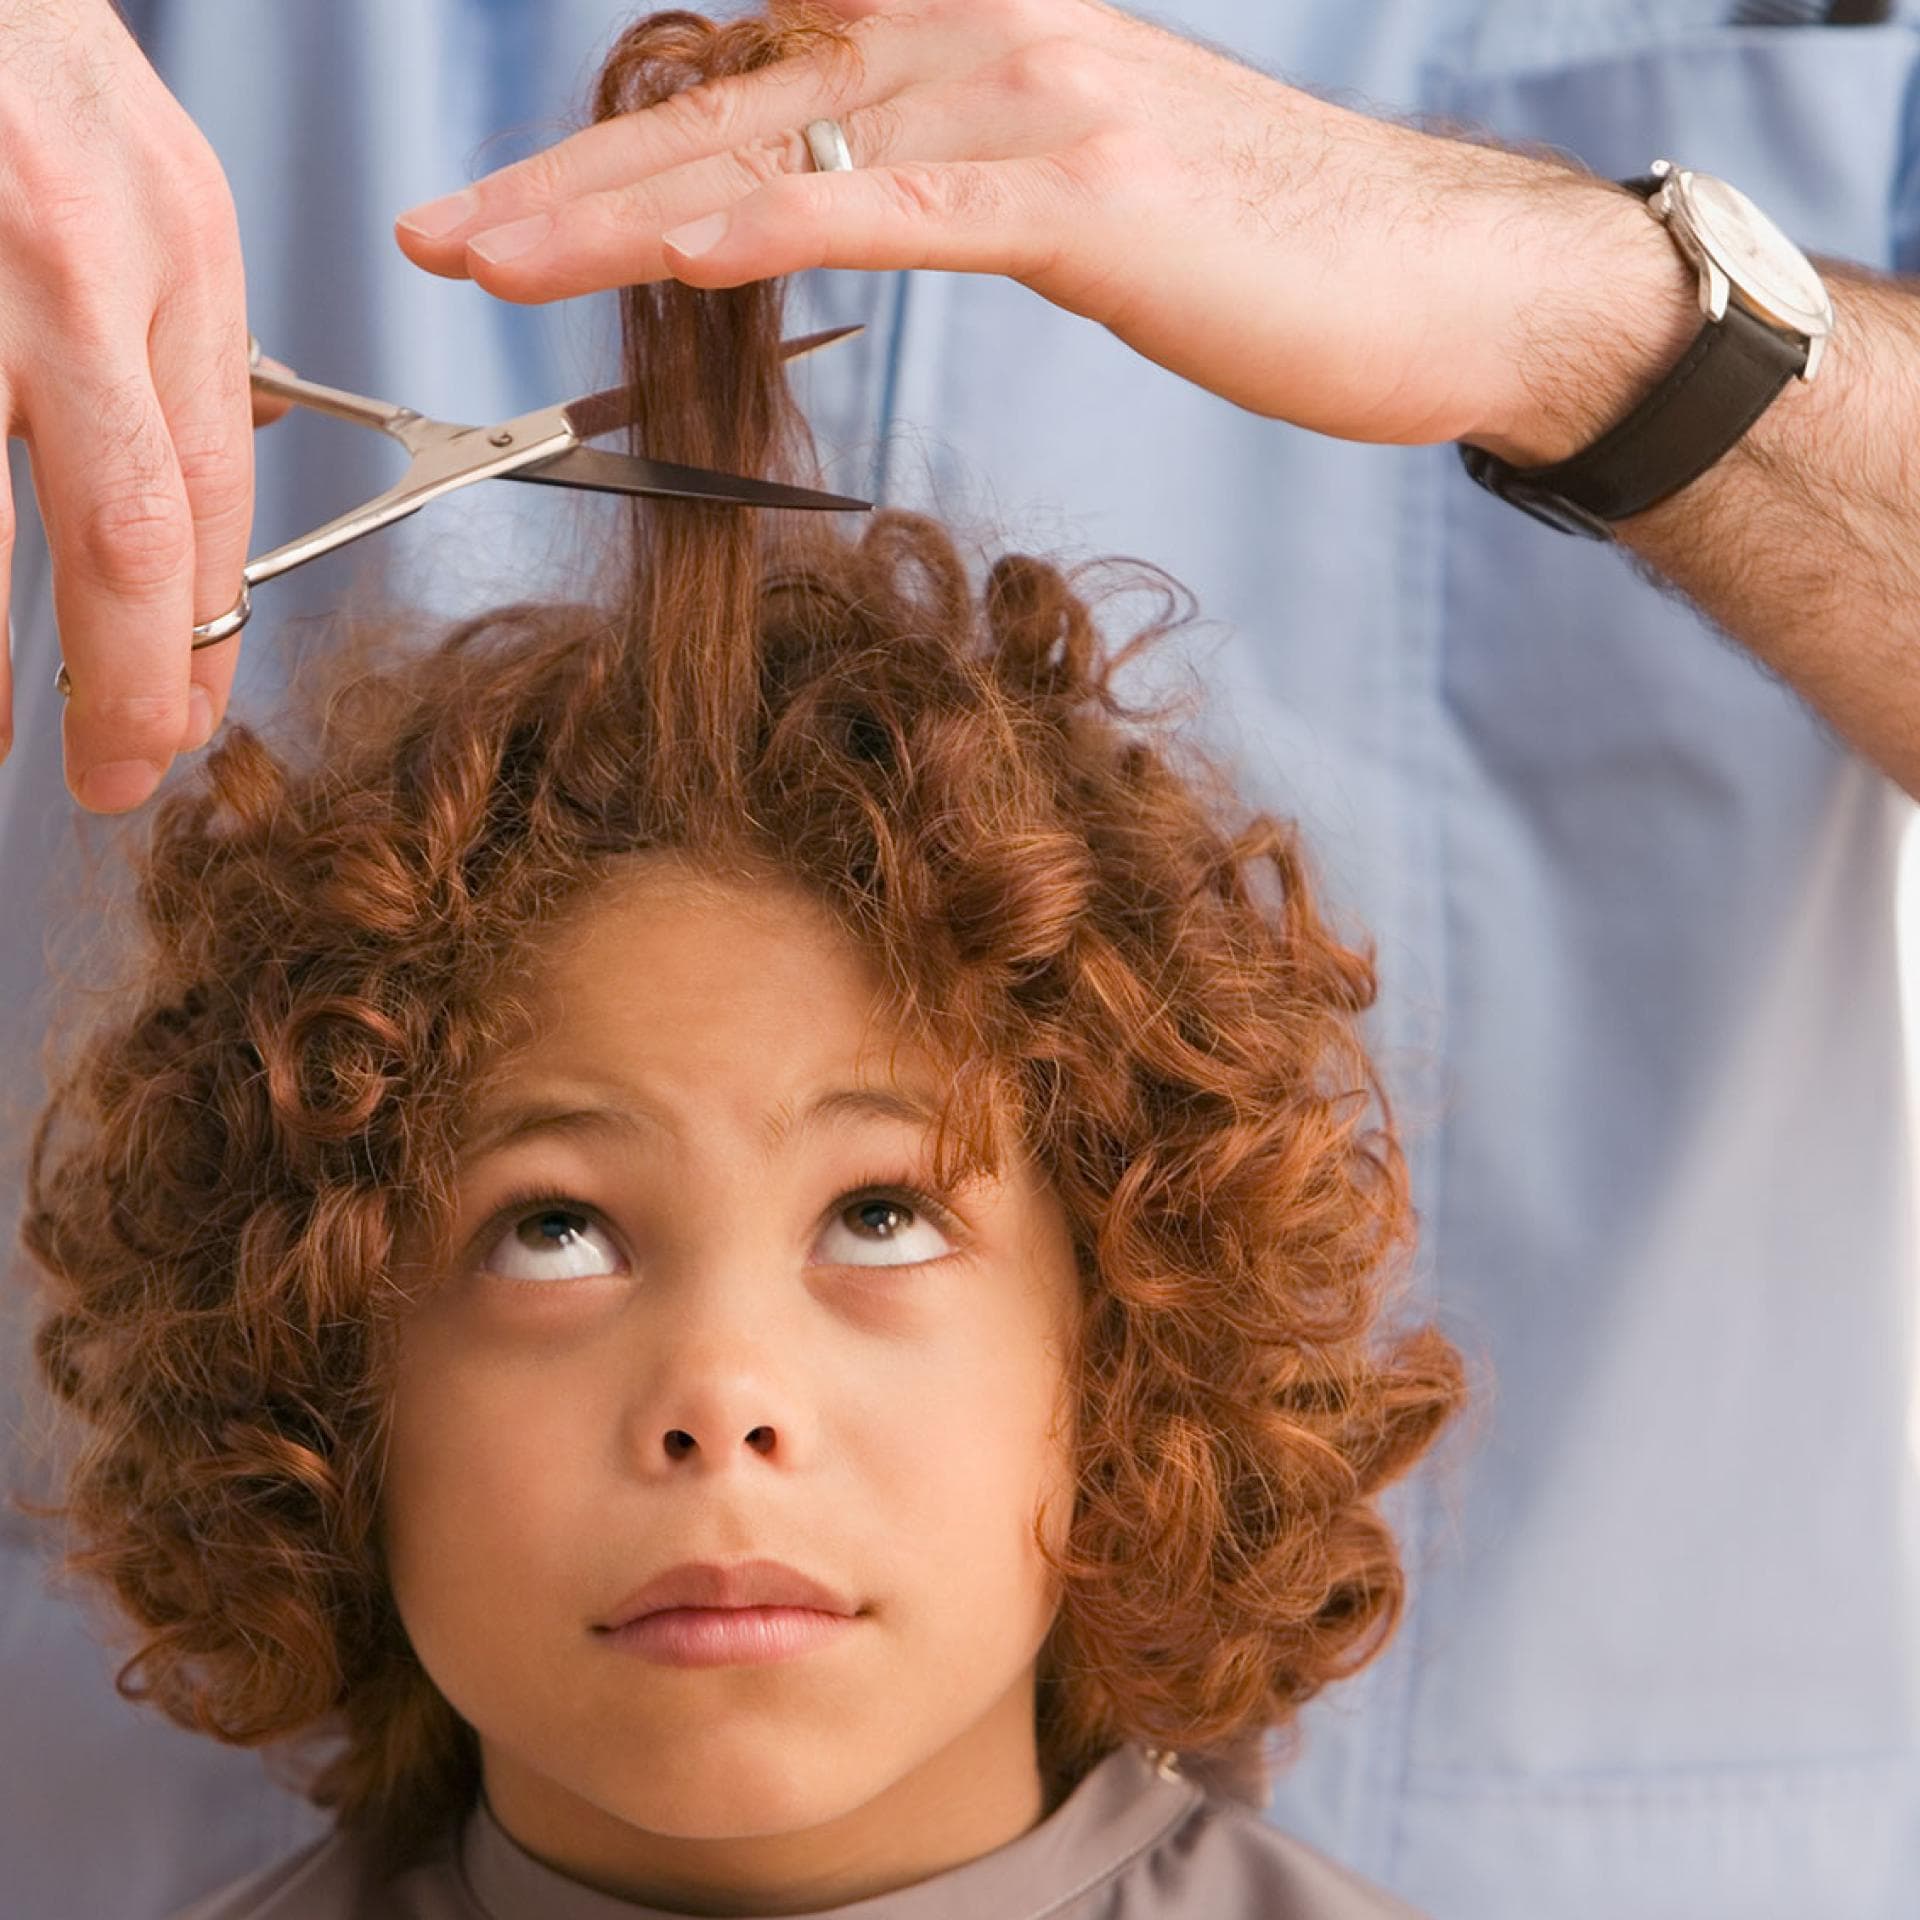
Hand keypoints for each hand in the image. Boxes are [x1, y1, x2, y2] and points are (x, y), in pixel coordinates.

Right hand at [0, 0, 292, 812]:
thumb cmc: (14, 65)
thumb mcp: (142, 188)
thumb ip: (166, 344)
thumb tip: (173, 522)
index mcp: (177, 248)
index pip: (214, 494)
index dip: (203, 635)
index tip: (186, 723)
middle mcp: (73, 264)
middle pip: (124, 531)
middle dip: (124, 683)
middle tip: (115, 777)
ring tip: (0, 741)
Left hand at [394, 0, 1645, 461]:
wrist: (1444, 275)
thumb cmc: (1267, 251)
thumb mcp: (1081, 194)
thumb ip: (959, 177)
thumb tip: (863, 200)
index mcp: (972, 31)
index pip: (755, 72)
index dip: (621, 133)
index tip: (511, 204)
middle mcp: (981, 29)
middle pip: (727, 100)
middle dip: (563, 179)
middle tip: (435, 235)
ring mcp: (1031, 99)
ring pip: (778, 147)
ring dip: (613, 209)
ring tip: (480, 260)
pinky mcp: (1081, 191)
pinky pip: (894, 205)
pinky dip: (776, 222)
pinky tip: (666, 250)